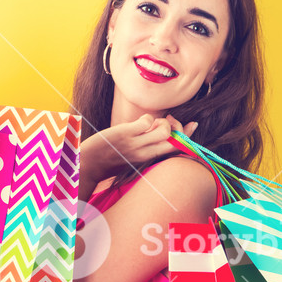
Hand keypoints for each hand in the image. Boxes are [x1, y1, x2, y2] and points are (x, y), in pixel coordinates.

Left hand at [81, 114, 198, 184]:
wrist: (89, 164)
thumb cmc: (112, 158)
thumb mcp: (134, 156)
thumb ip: (148, 144)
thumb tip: (160, 128)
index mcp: (150, 159)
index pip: (177, 149)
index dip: (188, 136)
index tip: (192, 124)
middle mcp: (146, 154)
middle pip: (175, 140)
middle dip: (178, 127)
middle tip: (168, 121)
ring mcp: (137, 145)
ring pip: (164, 130)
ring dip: (162, 122)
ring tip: (151, 123)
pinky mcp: (126, 135)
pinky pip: (146, 122)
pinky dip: (147, 118)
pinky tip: (138, 122)